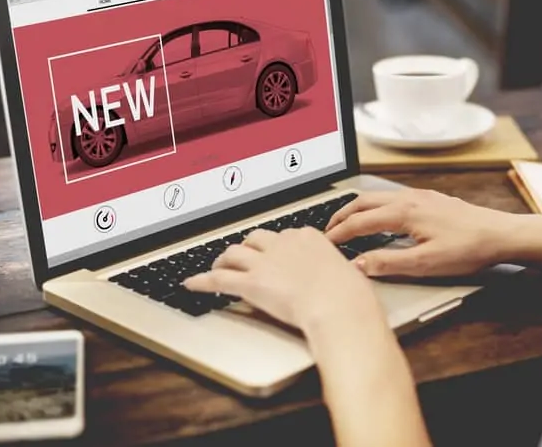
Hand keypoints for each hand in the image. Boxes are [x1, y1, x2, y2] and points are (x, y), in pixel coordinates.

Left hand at [183, 227, 383, 332]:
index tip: (274, 254)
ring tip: (217, 267)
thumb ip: (336, 271)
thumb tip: (342, 278)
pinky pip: (219, 279)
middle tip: (244, 258)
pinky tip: (192, 284)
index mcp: (308, 237)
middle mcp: (283, 244)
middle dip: (248, 248)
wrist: (339, 306)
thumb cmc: (349, 295)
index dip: (275, 247)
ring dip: (223, 260)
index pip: (285, 236)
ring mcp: (265, 262)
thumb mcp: (348, 274)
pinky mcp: (251, 283)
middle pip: (256, 239)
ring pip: (234, 253)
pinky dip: (202, 281)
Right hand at [325, 189, 521, 276]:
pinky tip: (379, 218)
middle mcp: (408, 198)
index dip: (339, 234)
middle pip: (363, 202)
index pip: (360, 222)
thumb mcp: (424, 264)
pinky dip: (375, 207)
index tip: (325, 244)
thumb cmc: (467, 249)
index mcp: (403, 212)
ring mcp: (420, 196)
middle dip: (341, 215)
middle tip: (327, 230)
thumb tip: (358, 264)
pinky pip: (392, 197)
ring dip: (358, 209)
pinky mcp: (430, 199)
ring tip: (347, 223)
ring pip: (377, 197)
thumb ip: (387, 263)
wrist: (500, 234)